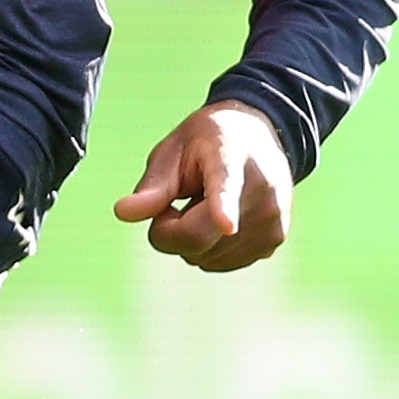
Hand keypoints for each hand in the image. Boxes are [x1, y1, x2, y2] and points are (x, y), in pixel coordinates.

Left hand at [112, 102, 292, 271]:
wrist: (259, 134)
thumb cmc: (207, 143)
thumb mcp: (172, 152)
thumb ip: (152, 186)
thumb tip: (123, 213)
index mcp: (231, 156)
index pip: (225, 185)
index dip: (222, 207)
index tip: (226, 224)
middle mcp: (262, 189)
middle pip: (198, 238)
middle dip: (170, 229)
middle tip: (175, 201)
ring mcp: (273, 218)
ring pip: (207, 258)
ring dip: (192, 240)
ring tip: (205, 204)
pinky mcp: (276, 240)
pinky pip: (222, 264)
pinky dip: (210, 249)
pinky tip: (219, 220)